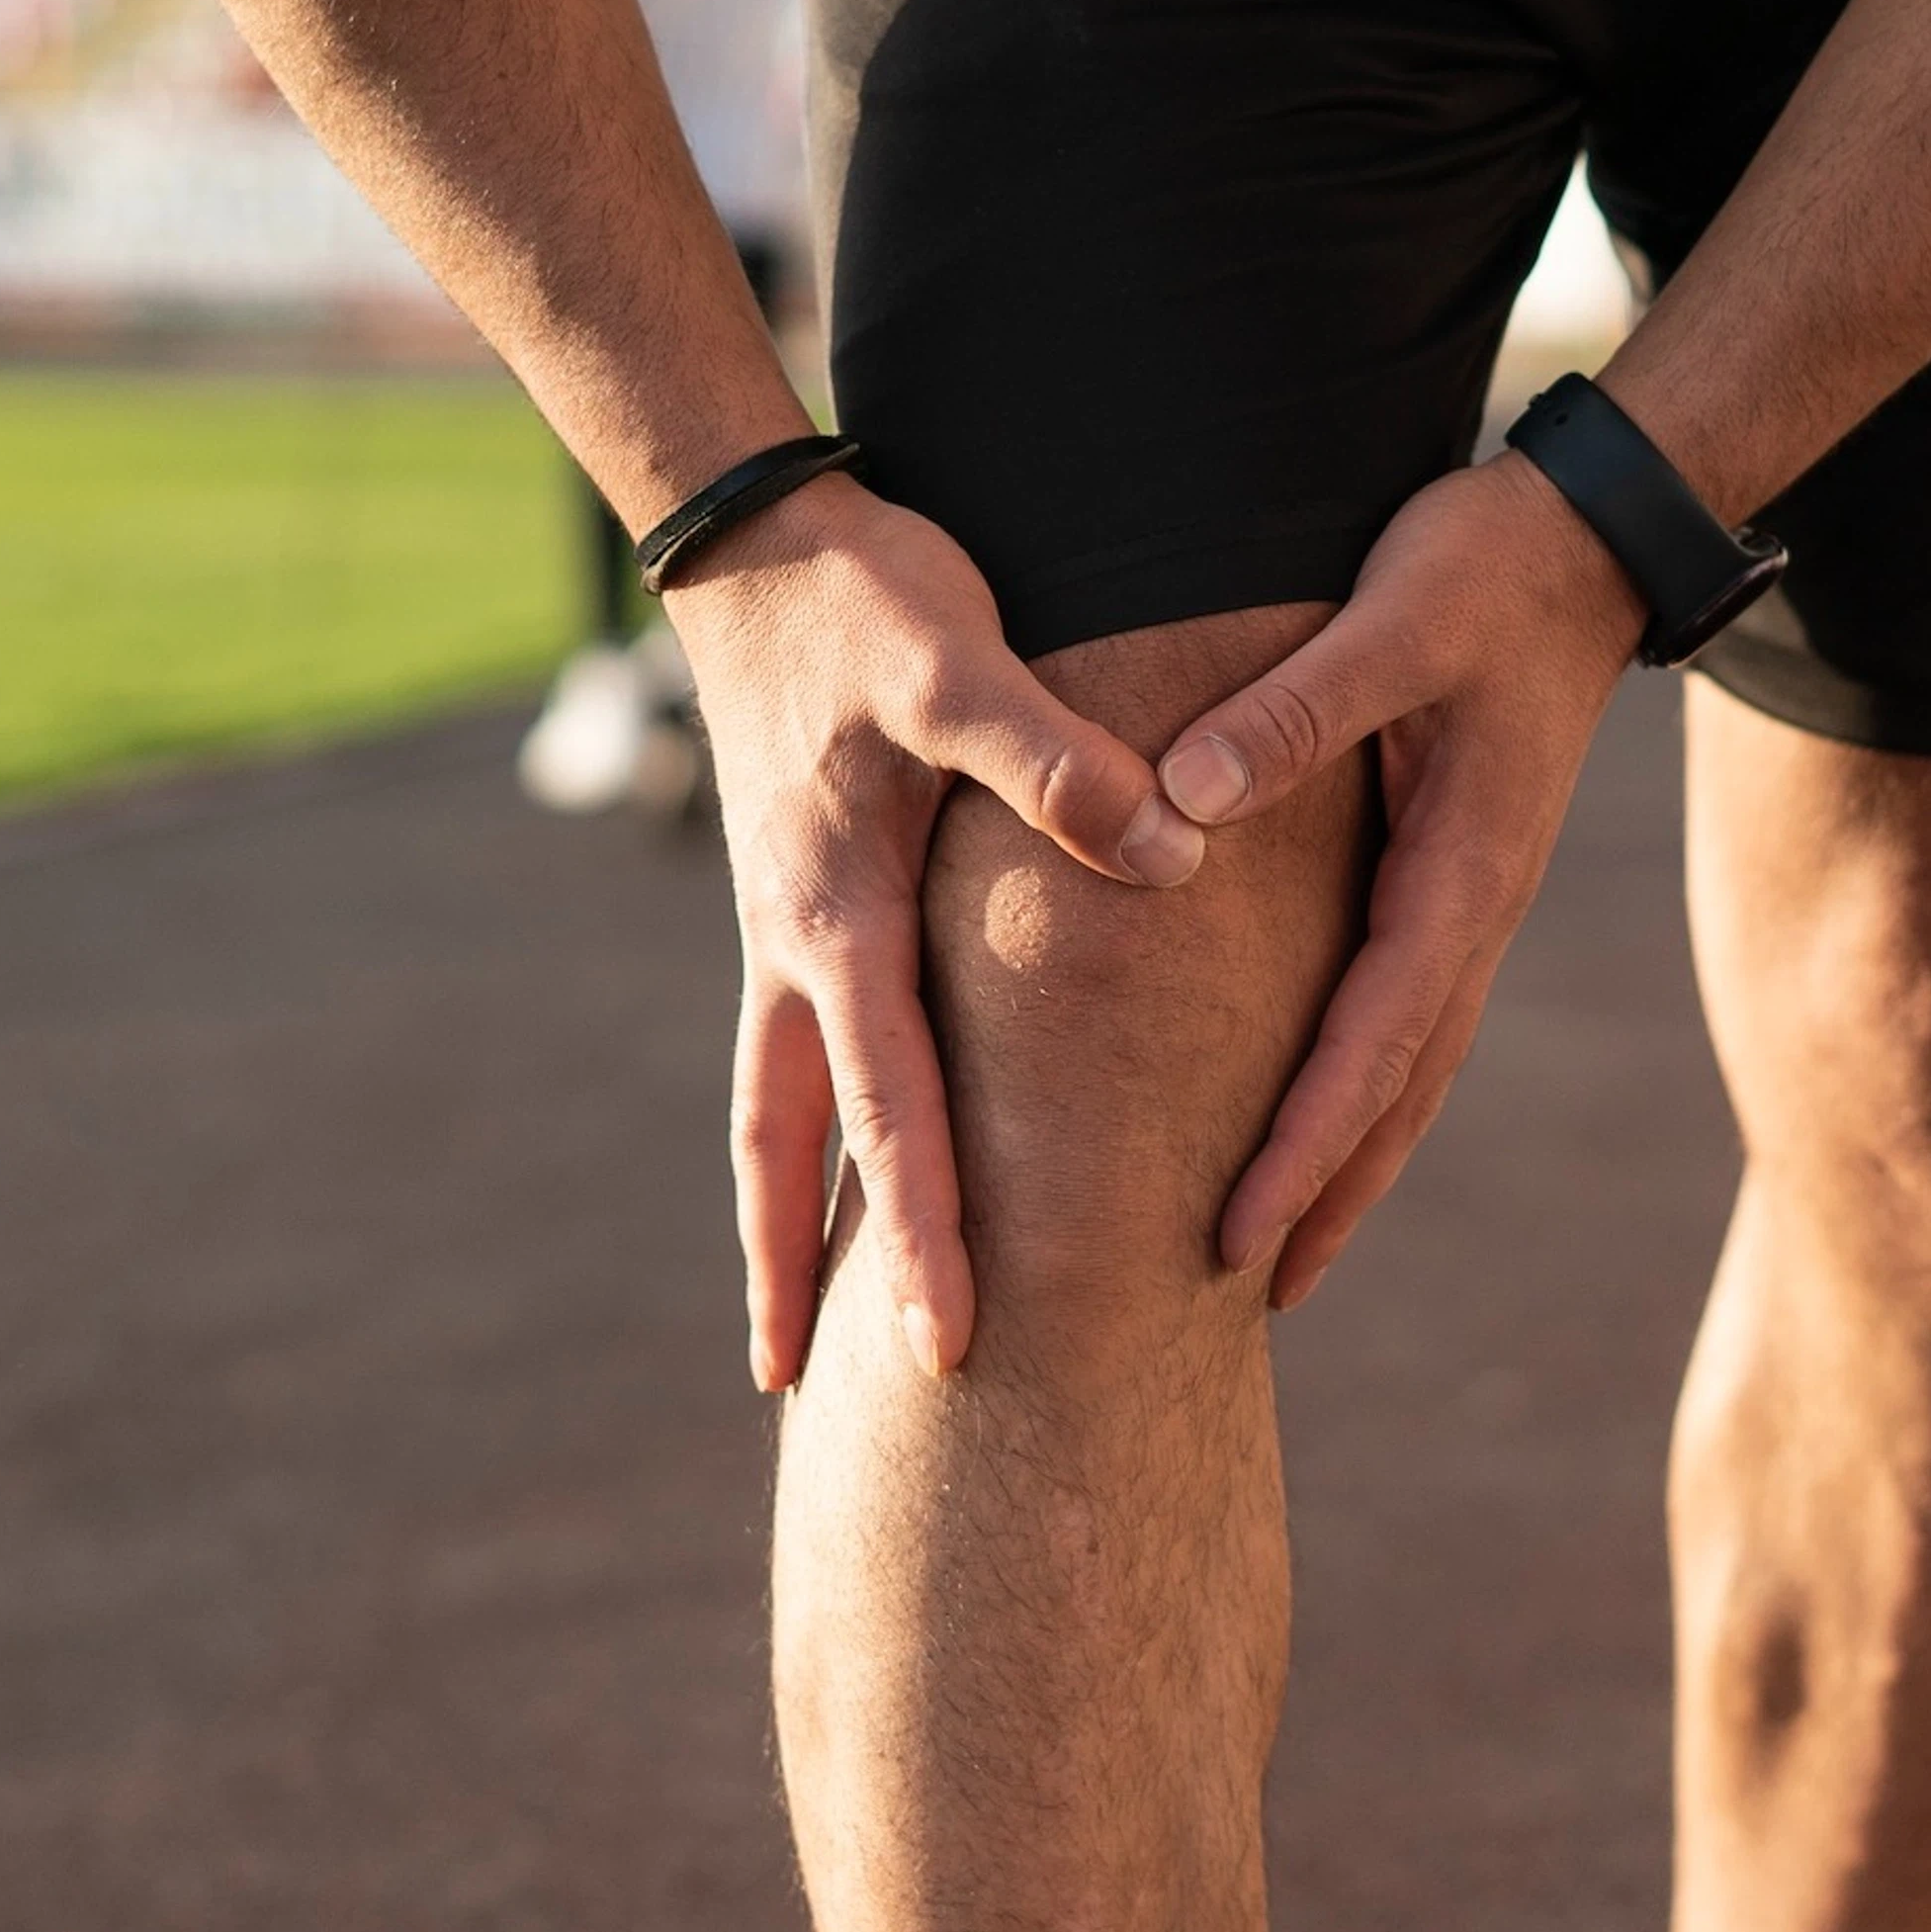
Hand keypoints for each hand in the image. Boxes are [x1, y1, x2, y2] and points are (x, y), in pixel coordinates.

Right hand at [665, 477, 1205, 1391]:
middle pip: (787, 1141)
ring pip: (768, 1107)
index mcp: (838, 915)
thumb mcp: (964, 664)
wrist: (757, 535)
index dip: (917, 1222)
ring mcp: (785, 927)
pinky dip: (803, 1129)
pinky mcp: (800, 896)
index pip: (885, 1103)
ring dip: (775, 1218)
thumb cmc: (871, 596)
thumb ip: (1062, 764)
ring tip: (779, 1337)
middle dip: (805, 1267)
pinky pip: (794, 1047)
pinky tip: (826, 1171)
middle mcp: (794, 944)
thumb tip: (1173, 850)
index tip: (943, 1339)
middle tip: (804, 1396)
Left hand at [1157, 451, 1647, 1308]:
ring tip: (1288, 1251)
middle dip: (1330, 1195)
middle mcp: (1476, 908)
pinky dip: (1369, 1088)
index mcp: (1462, 870)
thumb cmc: (1487, 568)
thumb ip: (1296, 708)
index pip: (1373, 1044)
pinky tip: (1325, 1117)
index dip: (1304, 1146)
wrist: (1590, 539)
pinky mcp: (1457, 874)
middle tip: (1254, 1292)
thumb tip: (1184, 795)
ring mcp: (1473, 899)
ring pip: (1413, 1066)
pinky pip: (1409, 1013)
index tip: (1239, 1233)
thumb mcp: (1394, 617)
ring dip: (1355, 1161)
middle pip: (1402, 1091)